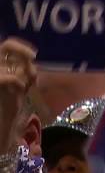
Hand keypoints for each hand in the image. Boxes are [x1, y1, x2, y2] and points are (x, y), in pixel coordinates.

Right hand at [0, 38, 36, 152]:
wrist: (0, 127)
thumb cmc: (8, 108)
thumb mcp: (20, 88)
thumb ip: (25, 75)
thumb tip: (32, 66)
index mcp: (2, 68)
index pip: (7, 46)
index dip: (21, 47)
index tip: (34, 55)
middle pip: (5, 46)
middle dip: (21, 49)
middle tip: (33, 57)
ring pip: (7, 61)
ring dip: (22, 71)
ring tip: (27, 85)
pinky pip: (3, 77)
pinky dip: (15, 80)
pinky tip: (21, 90)